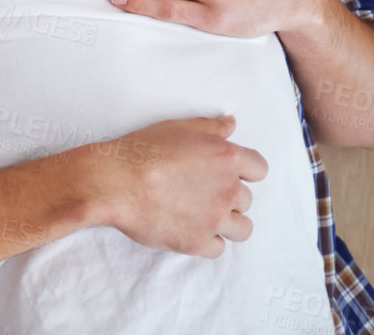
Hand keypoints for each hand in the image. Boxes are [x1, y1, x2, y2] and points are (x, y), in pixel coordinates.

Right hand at [90, 115, 266, 256]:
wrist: (114, 182)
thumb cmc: (142, 151)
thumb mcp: (176, 128)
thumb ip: (210, 128)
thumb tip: (231, 124)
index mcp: (227, 158)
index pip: (259, 169)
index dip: (243, 172)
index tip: (225, 174)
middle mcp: (228, 190)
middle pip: (246, 200)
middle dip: (226, 197)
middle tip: (198, 192)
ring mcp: (215, 219)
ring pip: (242, 229)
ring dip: (225, 223)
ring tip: (200, 215)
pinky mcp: (199, 242)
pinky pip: (218, 248)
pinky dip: (206, 241)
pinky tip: (188, 228)